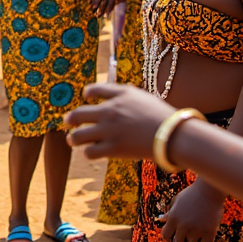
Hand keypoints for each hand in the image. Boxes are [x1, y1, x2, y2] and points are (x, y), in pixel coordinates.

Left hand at [63, 83, 179, 159]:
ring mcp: (110, 130)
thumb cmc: (162, 116)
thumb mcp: (142, 96)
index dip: (87, 93)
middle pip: (78, 114)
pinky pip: (90, 152)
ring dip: (73, 139)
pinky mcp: (114, 148)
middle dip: (70, 119)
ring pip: (78, 136)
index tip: (87, 97)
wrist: (174, 134)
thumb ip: (122, 93)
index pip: (93, 90)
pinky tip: (91, 151)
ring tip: (73, 140)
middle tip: (68, 122)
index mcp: (119, 96)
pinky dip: (88, 152)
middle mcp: (110, 111)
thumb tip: (105, 94)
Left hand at [161, 182, 224, 241]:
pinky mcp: (210, 232)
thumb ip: (169, 212)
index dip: (166, 241)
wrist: (209, 190)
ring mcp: (197, 230)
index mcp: (173, 218)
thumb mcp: (177, 201)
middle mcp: (183, 226)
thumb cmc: (192, 194)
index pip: (165, 235)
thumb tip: (160, 219)